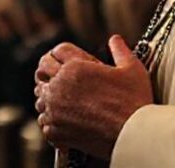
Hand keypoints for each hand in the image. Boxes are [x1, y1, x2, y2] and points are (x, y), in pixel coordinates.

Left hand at [37, 35, 152, 159]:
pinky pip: (45, 124)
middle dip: (48, 72)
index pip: (57, 52)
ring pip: (40, 99)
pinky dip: (52, 123)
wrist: (132, 134)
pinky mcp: (56, 131)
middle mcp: (60, 86)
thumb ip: (120, 50)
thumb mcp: (132, 68)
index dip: (61, 54)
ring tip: (61, 103)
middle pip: (41, 71)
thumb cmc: (134, 101)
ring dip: (49, 99)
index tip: (63, 60)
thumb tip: (115, 40)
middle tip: (56, 78)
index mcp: (75, 67)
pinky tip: (64, 123)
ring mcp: (55, 109)